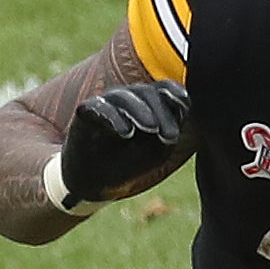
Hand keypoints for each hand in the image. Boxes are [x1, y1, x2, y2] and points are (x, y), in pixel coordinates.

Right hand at [61, 80, 189, 201]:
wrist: (97, 180)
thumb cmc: (132, 160)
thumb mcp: (160, 148)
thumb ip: (172, 126)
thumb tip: (181, 104)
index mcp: (148, 103)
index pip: (165, 88)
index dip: (176, 94)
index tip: (184, 107)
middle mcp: (127, 98)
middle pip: (146, 92)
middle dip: (161, 112)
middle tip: (170, 136)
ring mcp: (105, 104)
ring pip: (123, 97)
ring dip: (140, 111)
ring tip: (151, 128)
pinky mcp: (85, 113)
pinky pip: (98, 108)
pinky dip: (113, 118)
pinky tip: (125, 132)